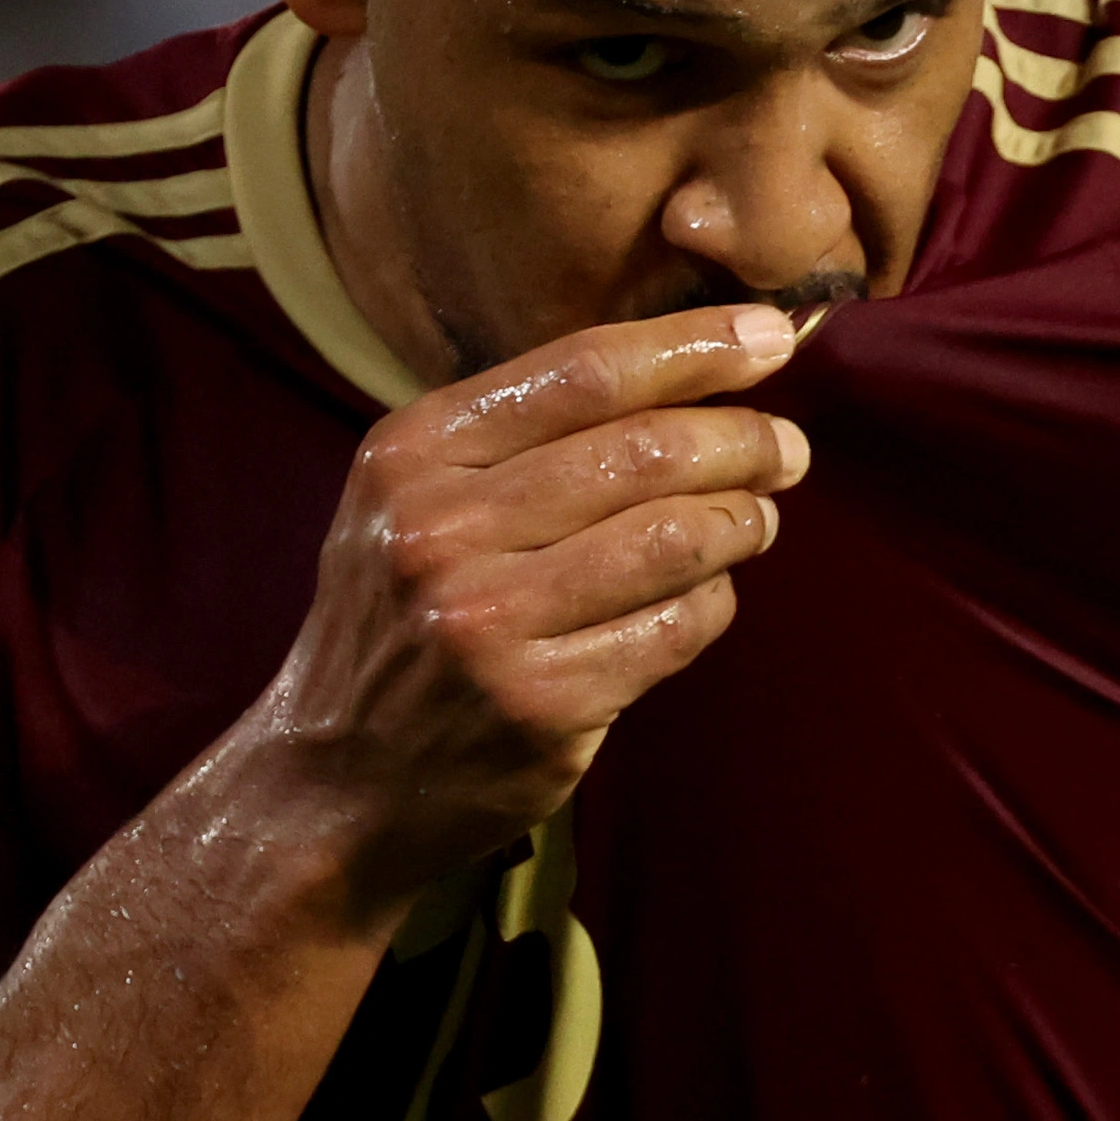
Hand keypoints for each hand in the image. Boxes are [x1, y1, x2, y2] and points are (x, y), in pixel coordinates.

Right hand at [259, 303, 809, 914]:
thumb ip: (522, 432)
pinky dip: (712, 603)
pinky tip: (706, 597)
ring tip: (756, 520)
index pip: (583, 370)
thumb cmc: (402, 618)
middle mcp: (440, 530)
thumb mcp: (413, 499)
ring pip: (674, 538)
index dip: (694, 346)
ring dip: (742, 522)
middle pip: (644, 450)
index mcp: (412, 453)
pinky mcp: (540, 705)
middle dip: (743, 440)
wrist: (332, 782)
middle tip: (787, 450)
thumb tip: (689, 367)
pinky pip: (675, 627)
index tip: (771, 337)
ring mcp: (487, 623)